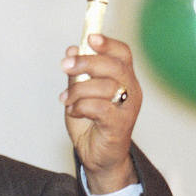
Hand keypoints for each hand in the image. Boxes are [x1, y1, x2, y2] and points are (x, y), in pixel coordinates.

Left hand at [59, 34, 140, 193]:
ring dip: (77, 90)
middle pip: (114, 66)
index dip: (108, 43)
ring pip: (104, 86)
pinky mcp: (119, 125)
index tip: (90, 38)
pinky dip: (80, 106)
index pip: (123, 54)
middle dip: (86, 62)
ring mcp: (127, 109)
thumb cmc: (91, 123)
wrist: (98, 157)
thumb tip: (72, 49)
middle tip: (64, 66)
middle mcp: (131, 91)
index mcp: (124, 79)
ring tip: (65, 99)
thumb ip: (77, 73)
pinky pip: (99, 108)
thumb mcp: (80, 93)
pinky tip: (73, 111)